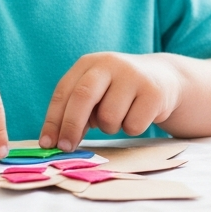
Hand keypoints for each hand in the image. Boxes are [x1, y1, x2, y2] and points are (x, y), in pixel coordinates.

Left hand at [39, 52, 180, 150]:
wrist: (163, 77)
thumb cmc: (120, 91)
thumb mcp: (97, 91)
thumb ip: (76, 110)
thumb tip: (55, 142)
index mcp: (90, 63)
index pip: (64, 92)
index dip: (53, 120)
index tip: (47, 144)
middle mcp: (110, 64)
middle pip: (82, 97)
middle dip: (71, 127)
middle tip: (66, 148)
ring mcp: (134, 76)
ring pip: (109, 117)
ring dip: (110, 127)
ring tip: (120, 116)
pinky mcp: (154, 92)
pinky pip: (133, 126)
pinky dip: (132, 128)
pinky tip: (138, 114)